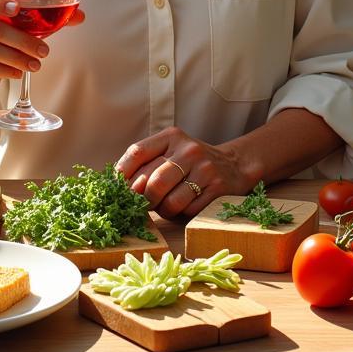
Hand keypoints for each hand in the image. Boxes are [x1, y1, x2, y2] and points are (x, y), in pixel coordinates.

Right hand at [0, 0, 84, 92]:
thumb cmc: (1, 33)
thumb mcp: (18, 21)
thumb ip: (46, 16)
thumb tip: (80, 15)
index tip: (17, 10)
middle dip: (23, 41)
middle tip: (45, 51)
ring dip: (17, 58)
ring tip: (37, 65)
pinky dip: (5, 71)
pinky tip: (20, 74)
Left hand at [114, 126, 253, 219]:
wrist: (234, 165)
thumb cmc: (191, 163)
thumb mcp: (169, 152)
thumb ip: (145, 164)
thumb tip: (118, 186)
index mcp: (171, 136)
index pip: (137, 153)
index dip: (122, 174)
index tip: (118, 189)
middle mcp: (188, 150)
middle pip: (152, 182)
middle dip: (143, 200)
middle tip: (143, 204)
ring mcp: (205, 169)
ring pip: (169, 202)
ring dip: (162, 211)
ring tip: (166, 206)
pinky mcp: (217, 189)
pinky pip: (188, 212)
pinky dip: (181, 215)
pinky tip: (185, 206)